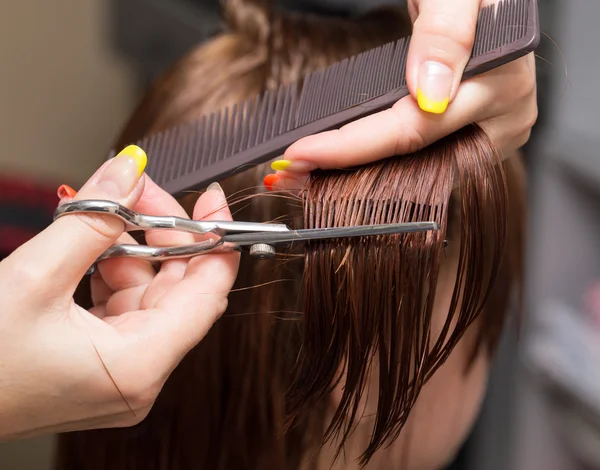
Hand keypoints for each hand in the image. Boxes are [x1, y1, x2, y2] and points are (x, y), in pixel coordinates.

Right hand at [0, 146, 238, 439]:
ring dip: (132, 249)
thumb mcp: (34, 277)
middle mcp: (139, 378)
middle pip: (180, 288)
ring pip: (150, 295)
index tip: (212, 199)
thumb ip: (92, 219)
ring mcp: (121, 374)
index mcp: (139, 366)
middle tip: (136, 191)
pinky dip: (112, 272)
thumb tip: (129, 172)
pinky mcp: (100, 366)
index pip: (209, 293)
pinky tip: (91, 248)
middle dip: (162, 232)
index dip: (216, 239)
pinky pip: (125, 308)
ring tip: (101, 215)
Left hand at [264, 0, 537, 188]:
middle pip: (411, 159)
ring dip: (354, 168)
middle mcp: (499, 121)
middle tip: (292, 170)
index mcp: (506, 88)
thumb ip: (447, 32)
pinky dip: (371, 154)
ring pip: (409, 164)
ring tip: (304, 169)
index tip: (304, 151)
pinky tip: (337, 157)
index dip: (355, 145)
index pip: (416, 130)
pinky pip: (411, 152)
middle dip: (347, 166)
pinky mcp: (460, 129)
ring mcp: (480, 128)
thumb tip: (431, 94)